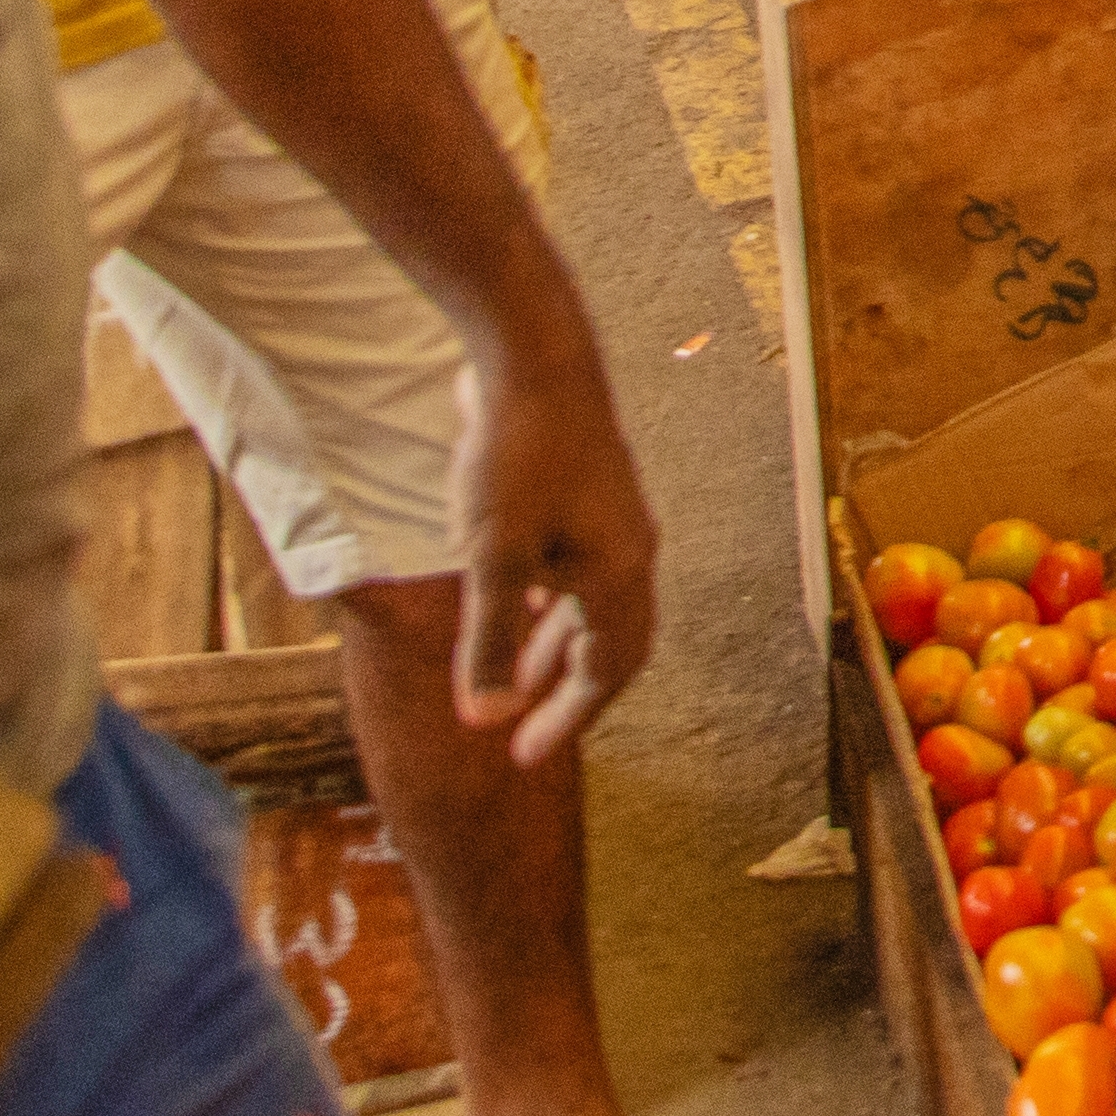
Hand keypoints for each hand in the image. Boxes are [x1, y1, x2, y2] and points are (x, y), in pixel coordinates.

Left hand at [450, 319, 657, 763]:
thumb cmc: (514, 455)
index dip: (566, 718)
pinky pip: (585, 571)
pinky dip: (555, 604)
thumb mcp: (492, 557)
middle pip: (613, 642)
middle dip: (567, 692)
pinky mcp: (596, 491)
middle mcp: (631, 549)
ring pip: (597, 605)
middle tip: (523, 732)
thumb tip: (483, 720)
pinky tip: (519, 601)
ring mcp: (617, 518)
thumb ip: (490, 640)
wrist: (535, 358)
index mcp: (619, 572)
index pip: (607, 669)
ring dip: (557, 647)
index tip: (522, 757)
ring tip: (515, 679)